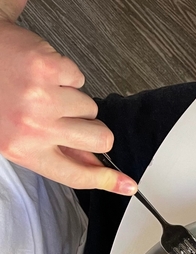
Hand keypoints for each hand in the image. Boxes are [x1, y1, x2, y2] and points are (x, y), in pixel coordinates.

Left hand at [0, 19, 136, 193]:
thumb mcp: (11, 136)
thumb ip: (51, 151)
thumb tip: (91, 163)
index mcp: (22, 148)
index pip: (76, 175)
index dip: (106, 180)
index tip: (127, 184)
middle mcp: (33, 126)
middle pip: (99, 139)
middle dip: (94, 128)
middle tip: (72, 118)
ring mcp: (42, 97)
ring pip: (90, 107)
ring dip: (73, 98)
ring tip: (42, 89)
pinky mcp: (48, 68)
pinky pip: (78, 77)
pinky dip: (63, 72)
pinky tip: (39, 70)